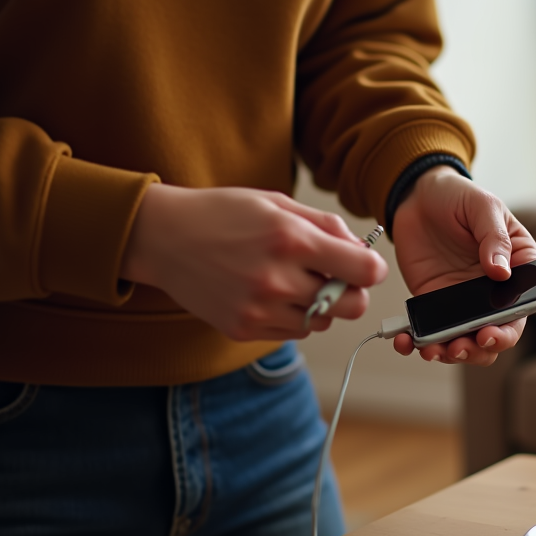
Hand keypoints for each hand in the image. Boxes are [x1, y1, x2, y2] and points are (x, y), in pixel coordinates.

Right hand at [120, 184, 387, 340]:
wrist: (163, 238)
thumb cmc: (222, 214)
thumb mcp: (278, 203)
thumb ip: (327, 226)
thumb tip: (363, 250)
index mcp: (291, 239)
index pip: (363, 272)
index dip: (372, 269)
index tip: (365, 264)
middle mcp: (277, 279)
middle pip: (350, 307)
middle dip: (351, 292)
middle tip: (334, 277)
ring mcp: (259, 309)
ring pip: (322, 322)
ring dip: (320, 305)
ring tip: (293, 280)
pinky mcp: (245, 329)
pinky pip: (294, 332)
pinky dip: (293, 315)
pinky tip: (272, 292)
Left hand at [391, 166, 535, 365]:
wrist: (417, 196)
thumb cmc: (459, 197)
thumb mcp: (483, 207)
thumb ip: (494, 238)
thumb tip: (501, 272)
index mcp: (517, 269)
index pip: (523, 309)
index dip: (509, 329)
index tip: (490, 332)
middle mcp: (493, 291)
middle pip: (495, 334)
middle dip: (478, 349)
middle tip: (460, 346)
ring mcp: (463, 301)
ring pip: (464, 341)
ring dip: (451, 353)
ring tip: (434, 350)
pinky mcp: (434, 303)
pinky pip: (431, 332)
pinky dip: (419, 342)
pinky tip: (408, 341)